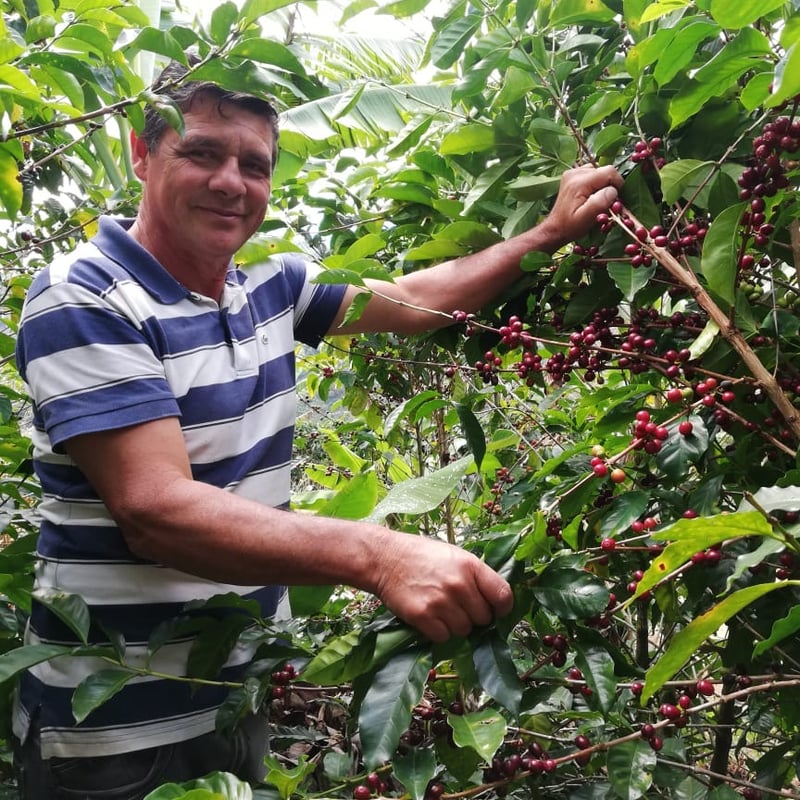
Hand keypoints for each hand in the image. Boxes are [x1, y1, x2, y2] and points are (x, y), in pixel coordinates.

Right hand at [373, 534, 513, 641]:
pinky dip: (438, 631)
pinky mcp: (423, 617)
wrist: (385, 558)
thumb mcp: (455, 555)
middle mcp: (459, 585)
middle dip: (474, 616)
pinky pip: (443, 637)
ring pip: (464, 630)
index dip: (502, 608)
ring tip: (441, 609)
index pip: (503, 596)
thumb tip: (494, 601)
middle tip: (458, 606)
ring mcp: (441, 602)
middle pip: (483, 618)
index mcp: (471, 566)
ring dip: (455, 625)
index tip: (496, 610)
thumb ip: (475, 576)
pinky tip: (429, 617)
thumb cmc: (422, 555)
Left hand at [539, 164, 623, 248]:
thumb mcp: (587, 218)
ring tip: (595, 200)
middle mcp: (575, 173)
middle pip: (605, 170)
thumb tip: (612, 190)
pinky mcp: (572, 176)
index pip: (610, 172)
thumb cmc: (571, 226)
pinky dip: (595, 184)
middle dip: (609, 186)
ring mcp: (572, 172)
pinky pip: (592, 174)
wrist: (555, 228)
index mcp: (579, 182)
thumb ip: (600, 202)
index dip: (617, 185)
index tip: (613, 200)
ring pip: (599, 171)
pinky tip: (589, 196)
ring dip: (602, 185)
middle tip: (604, 202)